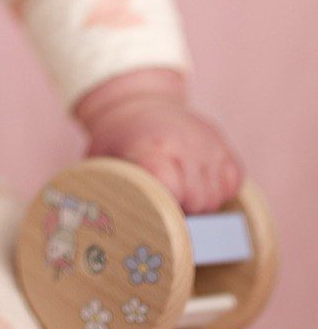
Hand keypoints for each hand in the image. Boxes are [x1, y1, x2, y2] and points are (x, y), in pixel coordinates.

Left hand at [83, 96, 245, 214]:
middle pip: (198, 202)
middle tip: (161, 209)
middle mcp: (185, 145)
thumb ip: (104, 191)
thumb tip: (97, 228)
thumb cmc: (116, 138)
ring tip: (175, 195)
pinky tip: (196, 184)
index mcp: (151, 149)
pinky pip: (232, 182)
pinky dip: (219, 191)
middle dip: (182, 214)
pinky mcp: (223, 144)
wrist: (136, 100)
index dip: (165, 212)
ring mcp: (207, 144)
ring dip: (199, 205)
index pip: (170, 190)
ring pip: (216, 197)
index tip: (156, 221)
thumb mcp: (100, 160)